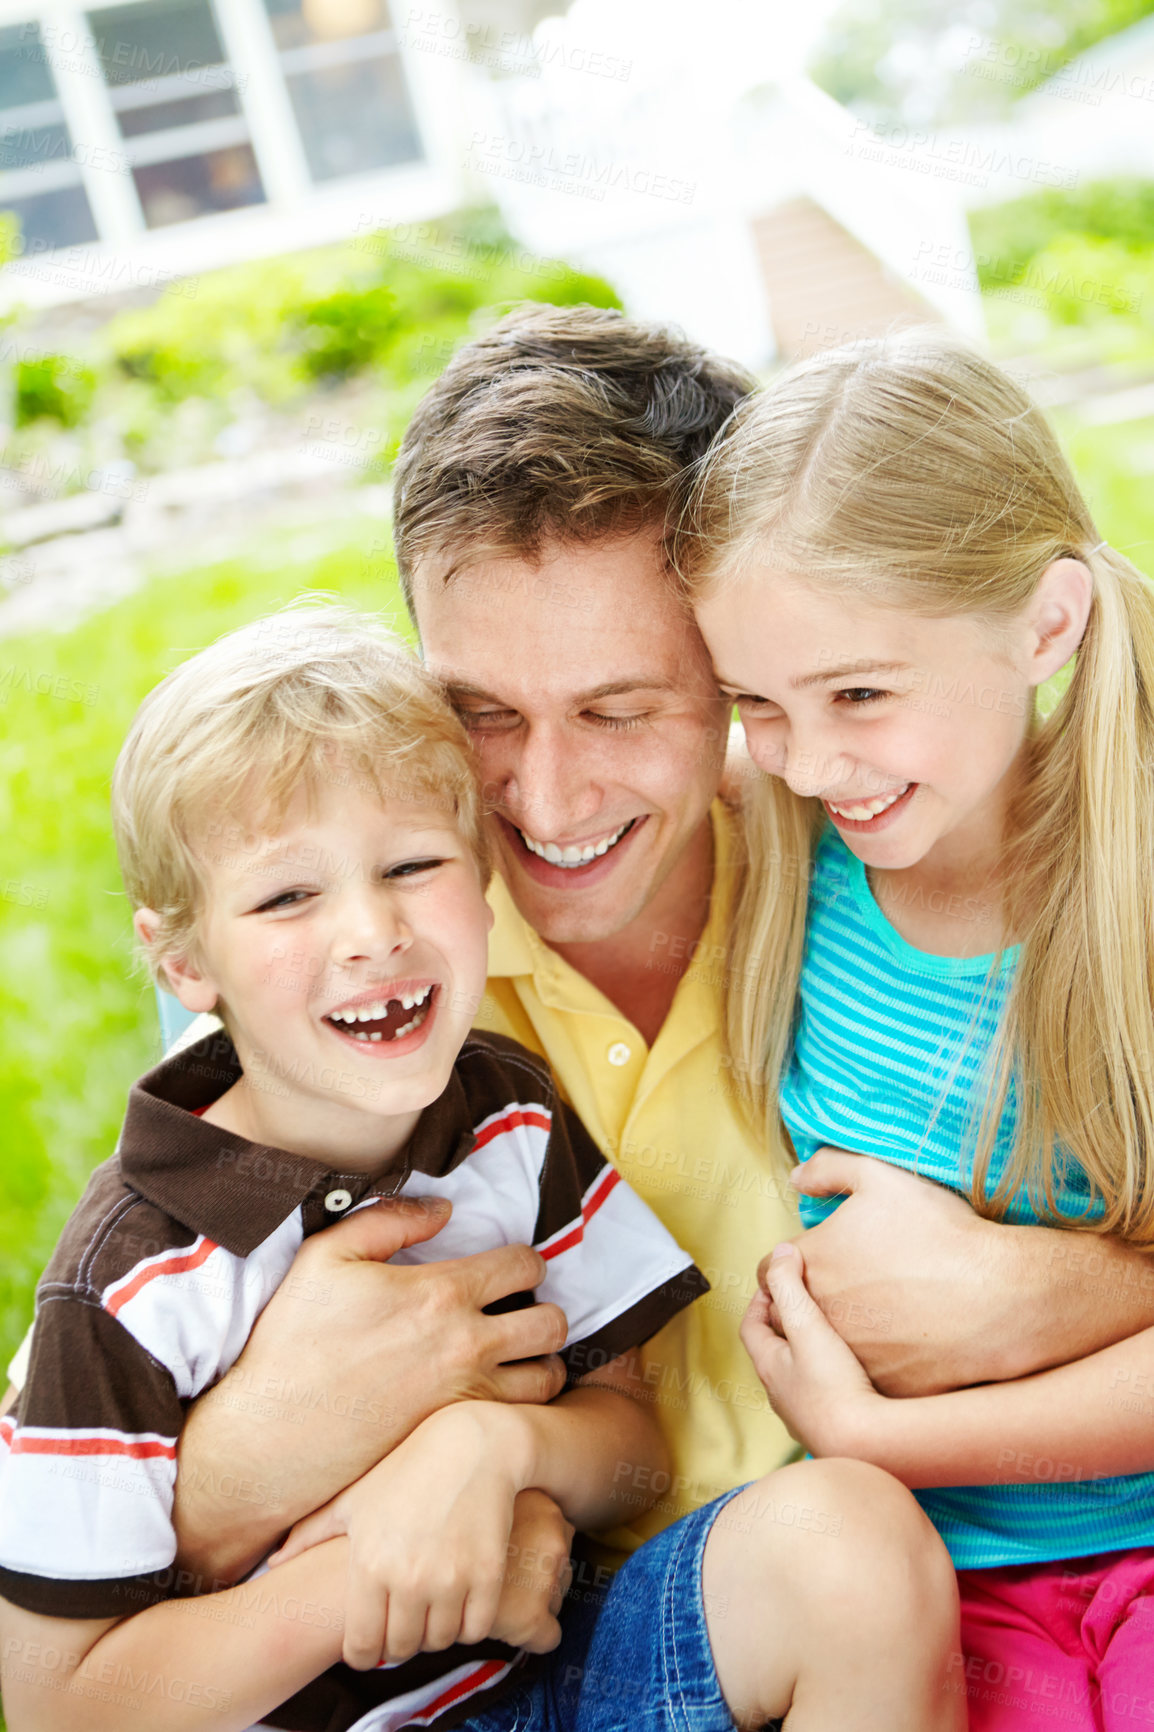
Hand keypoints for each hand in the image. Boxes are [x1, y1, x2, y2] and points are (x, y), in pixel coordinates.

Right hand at [174, 1199, 568, 1581]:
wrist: (272, 1434)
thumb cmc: (292, 1341)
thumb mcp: (326, 1256)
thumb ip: (391, 1219)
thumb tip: (443, 1209)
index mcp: (441, 1294)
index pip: (525, 1264)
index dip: (524, 1259)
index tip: (507, 1266)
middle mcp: (467, 1346)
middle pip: (554, 1322)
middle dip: (544, 1307)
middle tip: (518, 1308)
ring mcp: (466, 1398)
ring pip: (549, 1377)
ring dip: (542, 1359)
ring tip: (517, 1352)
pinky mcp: (456, 1437)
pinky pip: (522, 1418)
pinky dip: (524, 1402)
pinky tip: (498, 1391)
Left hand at [268, 1402, 534, 1667]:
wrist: (472, 1444)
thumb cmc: (406, 1470)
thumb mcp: (354, 1499)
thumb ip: (310, 1535)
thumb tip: (273, 1563)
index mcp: (368, 1564)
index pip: (363, 1648)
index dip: (367, 1652)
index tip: (375, 1642)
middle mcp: (407, 1578)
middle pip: (403, 1650)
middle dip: (402, 1642)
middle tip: (406, 1621)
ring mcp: (450, 1578)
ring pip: (440, 1641)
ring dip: (436, 1631)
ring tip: (433, 1607)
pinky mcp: (487, 1574)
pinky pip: (476, 1628)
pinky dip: (469, 1623)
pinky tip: (462, 1600)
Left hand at [741, 1241, 881, 1457]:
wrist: (867, 1447)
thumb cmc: (833, 1387)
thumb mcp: (808, 1326)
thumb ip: (791, 1287)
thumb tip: (781, 1252)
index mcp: (769, 1368)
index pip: (750, 1328)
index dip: (760, 1301)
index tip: (777, 1283)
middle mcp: (781, 1395)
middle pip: (772, 1352)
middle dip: (785, 1325)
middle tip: (806, 1305)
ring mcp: (804, 1416)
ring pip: (797, 1377)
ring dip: (807, 1354)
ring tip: (832, 1335)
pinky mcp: (830, 1430)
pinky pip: (822, 1397)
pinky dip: (828, 1379)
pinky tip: (853, 1374)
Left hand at [778, 1149, 993, 1395]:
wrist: (1001, 1298)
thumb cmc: (941, 1233)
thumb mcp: (880, 1176)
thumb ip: (827, 1169)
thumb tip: (796, 1179)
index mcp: (812, 1264)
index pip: (770, 1272)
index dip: (787, 1265)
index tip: (807, 1263)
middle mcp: (820, 1315)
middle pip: (789, 1315)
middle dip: (804, 1301)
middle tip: (838, 1289)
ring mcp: (851, 1357)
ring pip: (822, 1351)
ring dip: (833, 1336)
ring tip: (866, 1317)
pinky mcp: (883, 1387)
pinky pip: (862, 1378)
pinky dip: (870, 1363)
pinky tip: (896, 1344)